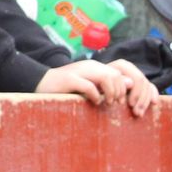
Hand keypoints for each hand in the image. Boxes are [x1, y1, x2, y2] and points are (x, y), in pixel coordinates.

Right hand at [37, 58, 155, 116]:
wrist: (40, 83)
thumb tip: (131, 84)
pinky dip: (95, 95)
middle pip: (117, 75)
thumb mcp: (91, 87)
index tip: (127, 103)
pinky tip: (94, 102)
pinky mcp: (69, 79)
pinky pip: (88, 86)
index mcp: (97, 68)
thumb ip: (109, 86)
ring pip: (106, 77)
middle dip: (123, 92)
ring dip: (111, 92)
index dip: (128, 89)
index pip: (122, 73)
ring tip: (108, 103)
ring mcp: (79, 71)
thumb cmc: (68, 89)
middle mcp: (90, 66)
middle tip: (118, 105)